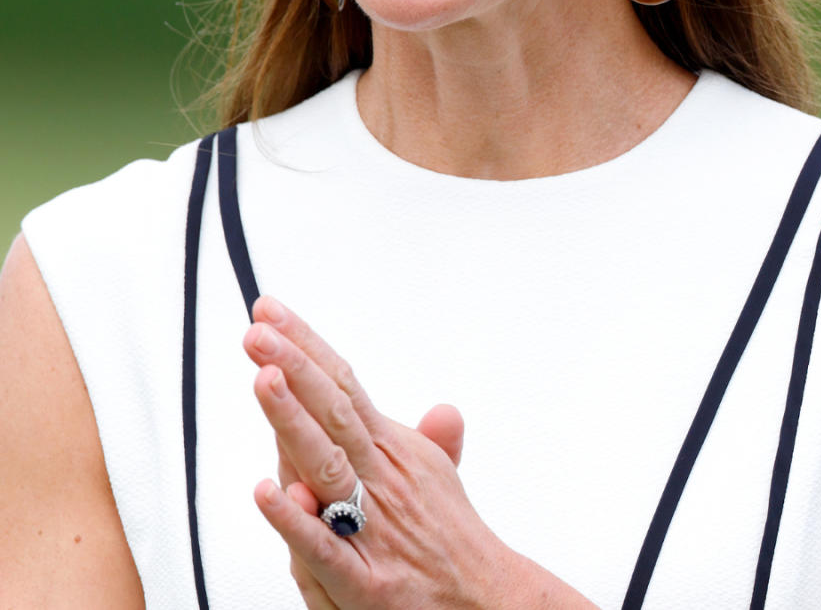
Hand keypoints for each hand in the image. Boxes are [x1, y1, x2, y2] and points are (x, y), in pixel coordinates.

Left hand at [242, 295, 525, 609]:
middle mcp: (382, 479)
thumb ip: (433, 442)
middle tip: (259, 331)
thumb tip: (443, 410)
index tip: (269, 313)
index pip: (342, 386)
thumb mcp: (443, 482)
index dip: (305, 346)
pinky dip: (295, 522)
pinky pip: (322, 550)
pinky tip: (268, 493)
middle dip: (292, 366)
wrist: (489, 608)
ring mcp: (372, 529)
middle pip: (331, 411)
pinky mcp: (365, 584)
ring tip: (264, 379)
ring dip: (292, 420)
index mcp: (392, 450)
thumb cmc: (452, 546)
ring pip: (326, 465)